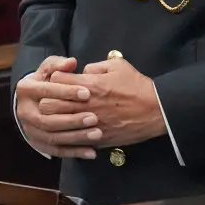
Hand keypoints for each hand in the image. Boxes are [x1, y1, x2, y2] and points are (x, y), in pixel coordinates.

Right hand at [15, 56, 100, 158]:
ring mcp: (30, 130)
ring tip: (97, 134)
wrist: (32, 101)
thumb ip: (59, 64)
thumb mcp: (49, 68)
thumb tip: (71, 62)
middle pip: (48, 119)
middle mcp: (25, 112)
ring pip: (53, 137)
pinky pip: (57, 150)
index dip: (66, 92)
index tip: (88, 93)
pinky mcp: (38, 143)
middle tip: (94, 117)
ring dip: (76, 137)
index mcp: (26, 89)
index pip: (46, 92)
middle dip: (72, 119)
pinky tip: (92, 152)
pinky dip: (75, 152)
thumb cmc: (45, 81)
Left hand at [49, 58, 166, 146]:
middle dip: (49, 100)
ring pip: (57, 124)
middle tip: (56, 100)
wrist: (156, 110)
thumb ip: (96, 66)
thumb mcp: (118, 66)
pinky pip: (74, 139)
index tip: (62, 82)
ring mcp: (89, 123)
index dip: (56, 80)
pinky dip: (71, 134)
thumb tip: (83, 71)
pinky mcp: (96, 138)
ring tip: (63, 117)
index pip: (56, 81)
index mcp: (89, 84)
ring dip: (57, 119)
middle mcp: (85, 105)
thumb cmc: (137, 85)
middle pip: (49, 104)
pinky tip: (76, 130)